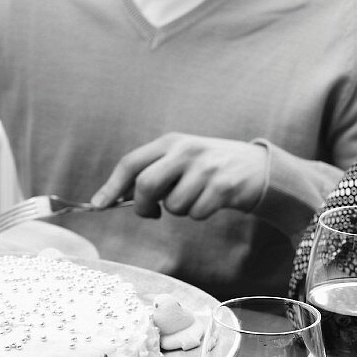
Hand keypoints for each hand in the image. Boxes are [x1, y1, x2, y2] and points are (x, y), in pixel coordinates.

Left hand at [90, 134, 268, 219]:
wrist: (258, 167)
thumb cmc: (211, 167)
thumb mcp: (182, 158)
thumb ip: (153, 171)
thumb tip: (115, 197)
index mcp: (171, 142)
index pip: (131, 162)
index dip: (111, 186)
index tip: (99, 206)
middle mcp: (187, 150)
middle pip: (146, 185)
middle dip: (143, 206)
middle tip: (151, 212)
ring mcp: (206, 167)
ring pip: (173, 205)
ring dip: (180, 210)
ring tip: (195, 197)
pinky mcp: (224, 186)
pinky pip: (196, 213)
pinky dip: (200, 214)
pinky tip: (211, 202)